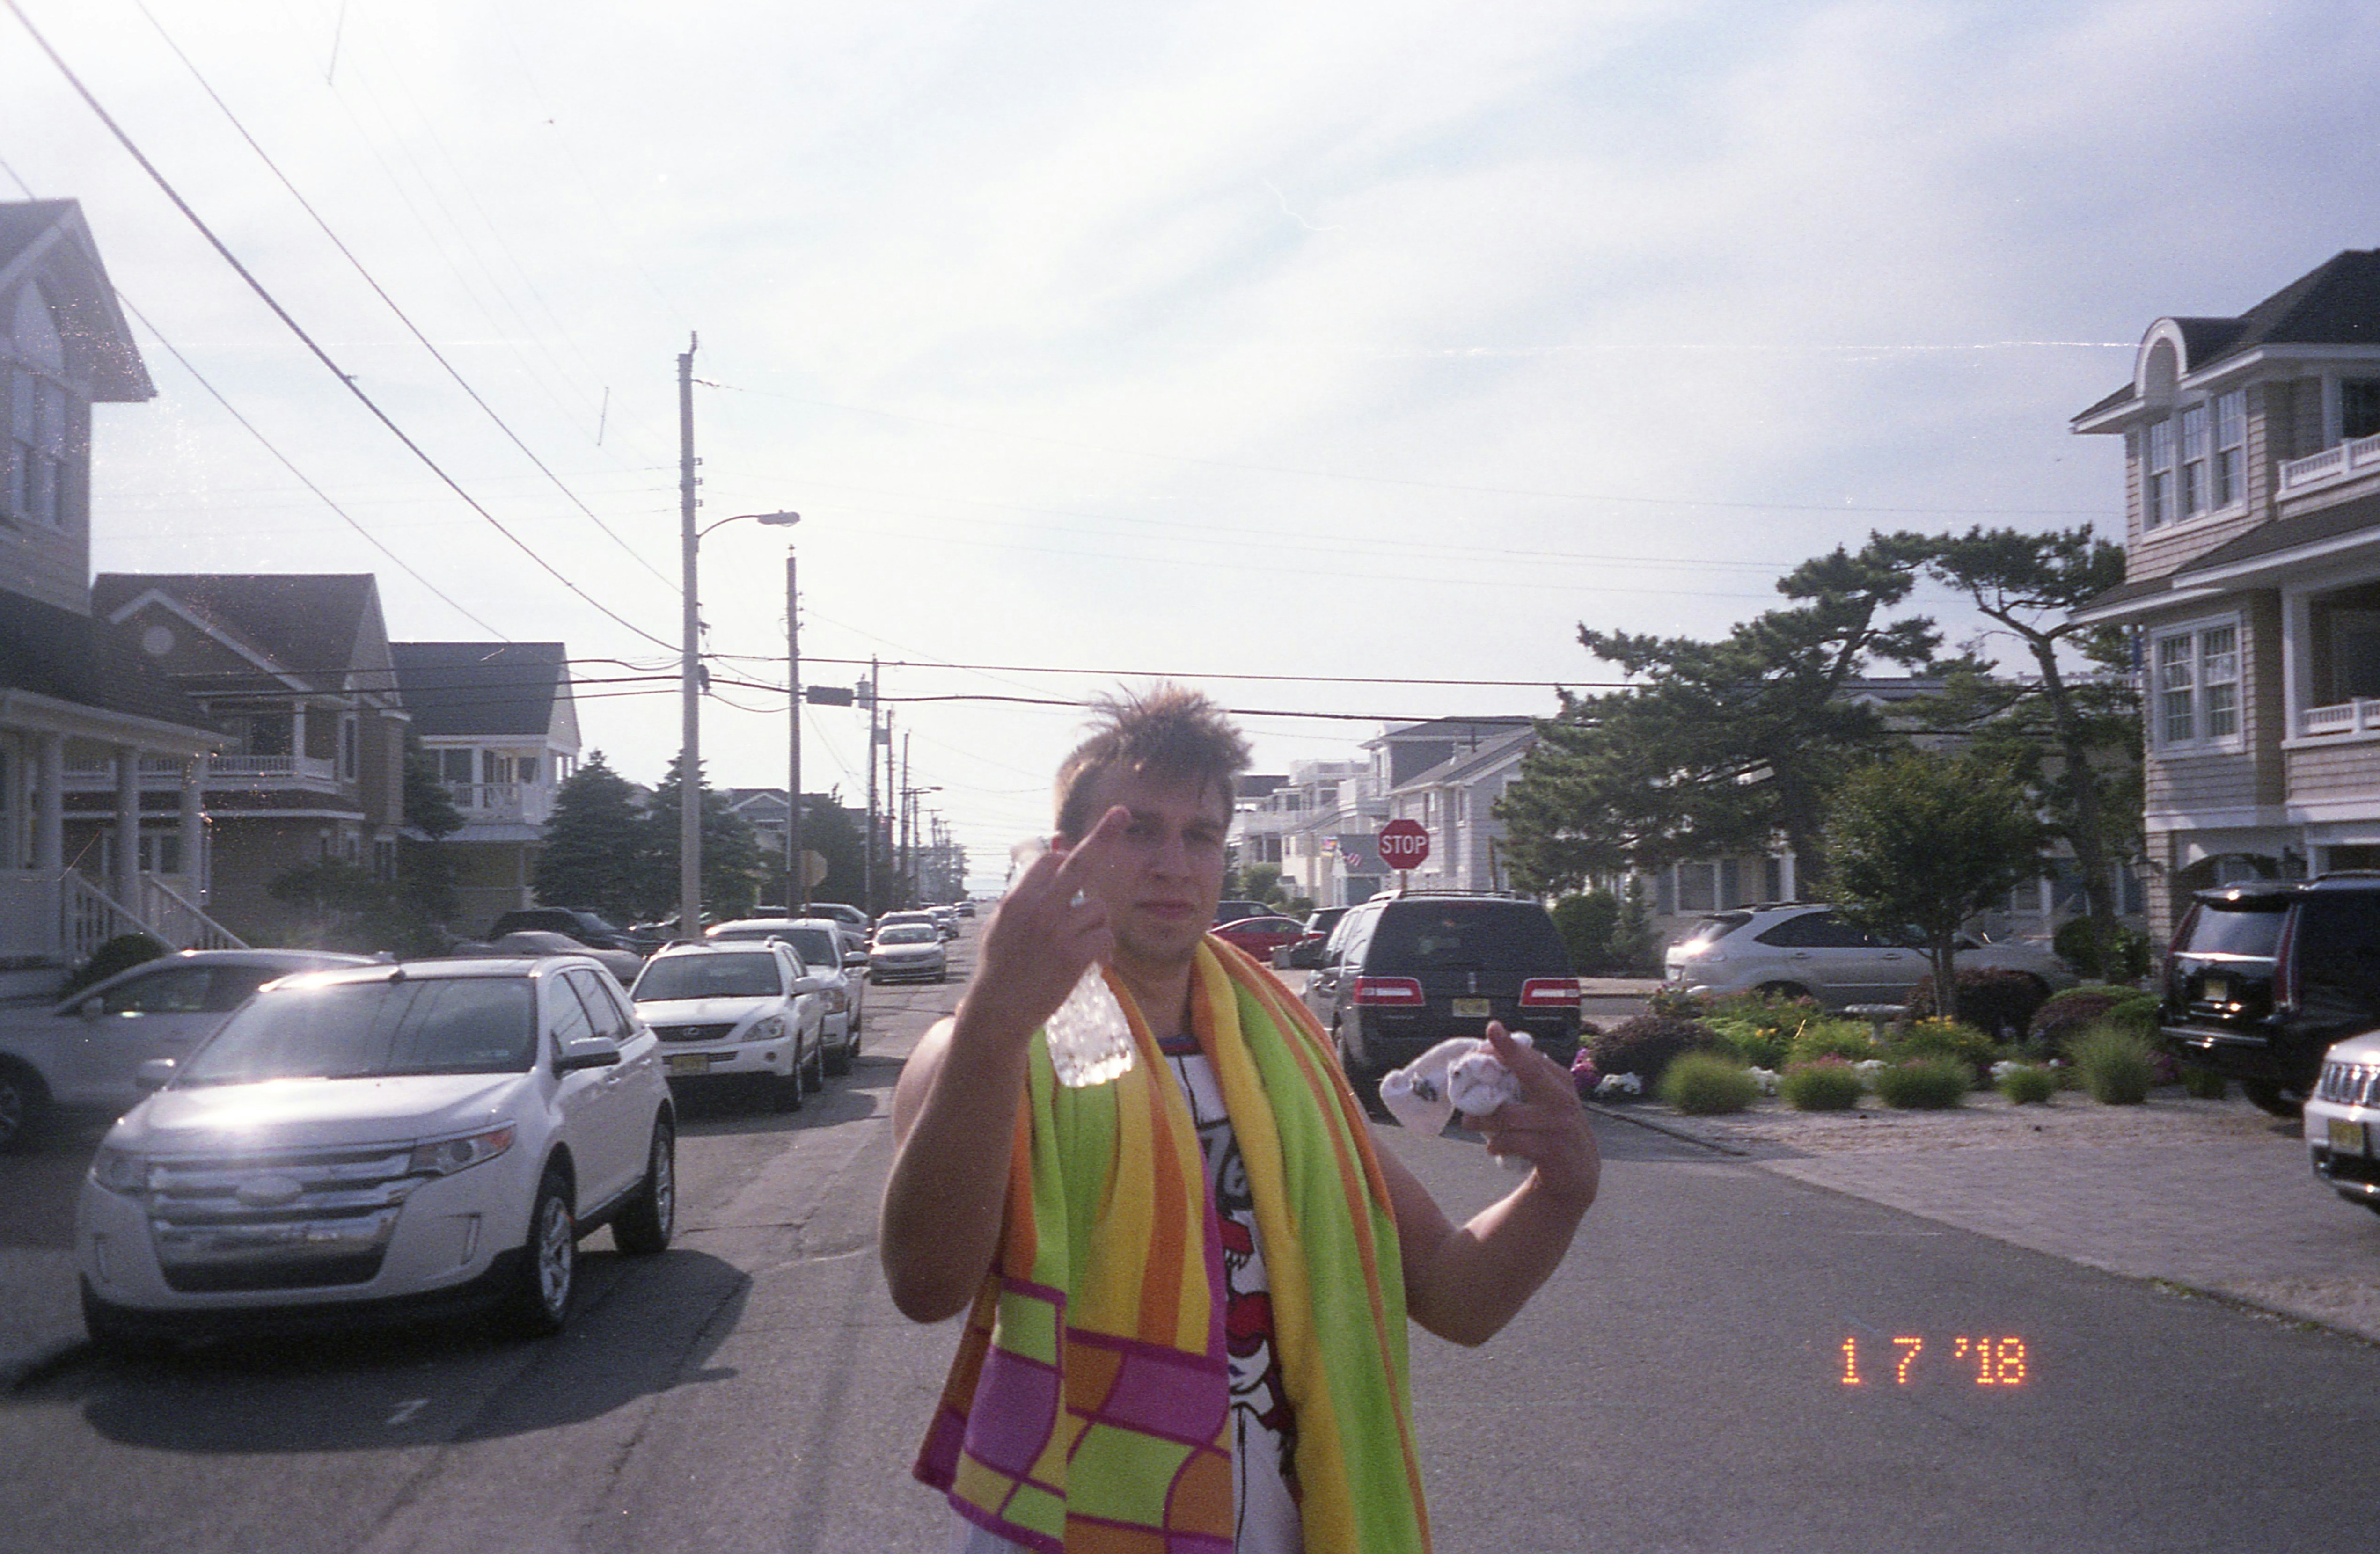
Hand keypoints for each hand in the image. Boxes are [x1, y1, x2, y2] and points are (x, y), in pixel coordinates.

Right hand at [959, 805, 1128, 1047]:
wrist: (999, 1010)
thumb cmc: (1002, 964)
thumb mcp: (1005, 922)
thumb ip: (1029, 888)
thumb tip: (1054, 846)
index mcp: (1017, 899)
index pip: (1050, 861)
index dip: (1063, 862)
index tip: (1069, 861)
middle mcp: (1038, 910)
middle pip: (1079, 864)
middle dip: (1102, 835)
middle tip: (1121, 812)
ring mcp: (1058, 932)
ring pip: (1099, 910)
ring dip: (1096, 926)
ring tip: (1077, 947)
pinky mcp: (1075, 956)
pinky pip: (1106, 937)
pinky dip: (1105, 949)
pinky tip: (1093, 962)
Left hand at [1470, 1022, 1600, 1210]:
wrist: (1578, 1172)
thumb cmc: (1553, 1129)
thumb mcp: (1549, 1101)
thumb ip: (1528, 1081)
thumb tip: (1489, 1055)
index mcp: (1560, 1081)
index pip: (1533, 1057)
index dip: (1508, 1045)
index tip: (1492, 1030)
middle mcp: (1562, 1099)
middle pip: (1530, 1072)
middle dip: (1507, 1055)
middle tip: (1477, 1053)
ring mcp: (1559, 1125)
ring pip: (1508, 1115)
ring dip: (1481, 1119)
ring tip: (1469, 1122)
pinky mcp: (1551, 1150)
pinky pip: (1511, 1141)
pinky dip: (1495, 1144)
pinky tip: (1493, 1147)